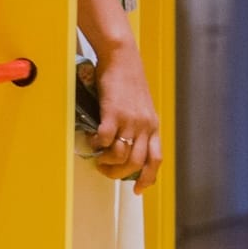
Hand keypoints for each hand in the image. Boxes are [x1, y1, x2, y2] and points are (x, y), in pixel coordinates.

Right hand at [89, 42, 160, 192]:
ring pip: (121, 155)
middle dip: (120, 174)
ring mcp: (130, 120)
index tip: (138, 190)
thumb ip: (138, 126)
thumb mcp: (141, 107)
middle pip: (136, 162)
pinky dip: (97, 145)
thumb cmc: (128, 81)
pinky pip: (105, 139)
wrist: (122, 58)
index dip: (148, 177)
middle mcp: (145, 126)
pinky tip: (92, 140)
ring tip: (98, 157)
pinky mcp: (113, 113)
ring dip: (107, 162)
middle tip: (106, 171)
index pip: (155, 159)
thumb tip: (125, 147)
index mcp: (153, 126)